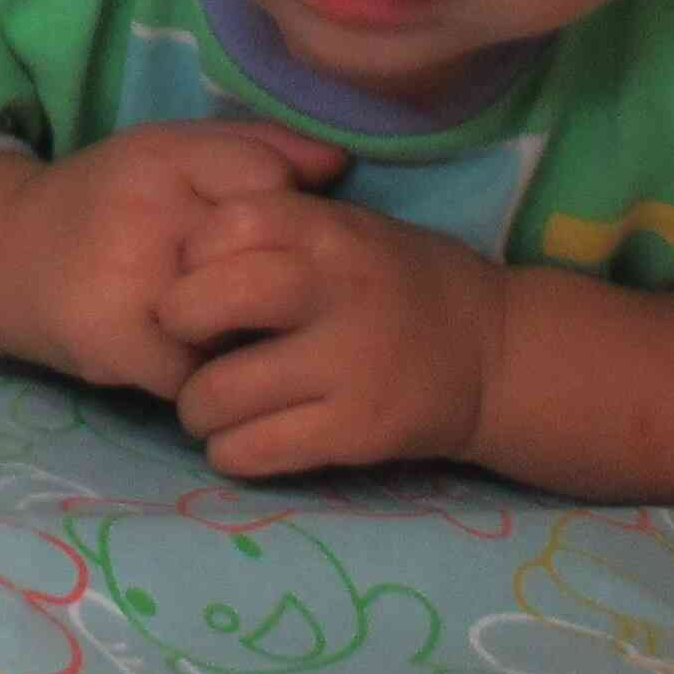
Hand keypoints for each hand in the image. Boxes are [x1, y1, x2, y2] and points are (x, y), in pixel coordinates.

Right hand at [0, 120, 341, 396]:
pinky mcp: (114, 345)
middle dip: (265, 282)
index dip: (278, 214)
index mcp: (163, 156)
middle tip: (250, 289)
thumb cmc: (110, 200)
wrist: (6, 254)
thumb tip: (340, 165)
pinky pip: (201, 376)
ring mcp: (127, 282)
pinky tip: (188, 358)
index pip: (269, 184)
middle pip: (258, 259)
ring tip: (221, 325)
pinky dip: (205, 376)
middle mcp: (144, 212)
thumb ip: (257, 148)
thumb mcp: (172, 152)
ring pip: (236, 324)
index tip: (258, 231)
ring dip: (241, 334)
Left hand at [154, 188, 506, 477]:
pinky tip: (239, 440)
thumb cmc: (401, 283)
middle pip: (210, 300)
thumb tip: (182, 247)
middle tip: (186, 342)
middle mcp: (338, 292)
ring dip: (196, 406)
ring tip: (209, 404)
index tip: (198, 276)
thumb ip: (281, 230)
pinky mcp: (355, 431)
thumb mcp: (352, 227)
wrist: (495, 355)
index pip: (228, 223)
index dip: (194, 252)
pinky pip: (254, 449)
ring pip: (219, 393)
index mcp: (332, 232)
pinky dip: (229, 450)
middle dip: (177, 325)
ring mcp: (349, 366)